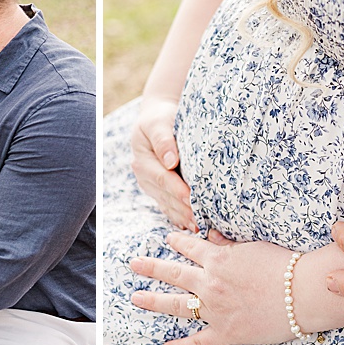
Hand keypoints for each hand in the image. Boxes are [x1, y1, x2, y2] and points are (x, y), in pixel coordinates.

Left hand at [128, 230, 343, 344]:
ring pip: (177, 305)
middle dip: (151, 268)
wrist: (303, 293)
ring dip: (154, 301)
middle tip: (133, 264)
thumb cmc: (285, 266)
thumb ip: (228, 244)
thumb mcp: (253, 247)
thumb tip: (209, 235)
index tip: (167, 240)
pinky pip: (199, 341)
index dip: (177, 243)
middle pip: (173, 274)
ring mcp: (215, 309)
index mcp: (218, 259)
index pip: (190, 248)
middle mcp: (210, 283)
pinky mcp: (226, 332)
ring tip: (136, 299)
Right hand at [130, 96, 195, 230]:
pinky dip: (179, 216)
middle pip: (165, 195)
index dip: (176, 189)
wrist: (158, 118)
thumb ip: (164, 139)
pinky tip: (191, 225)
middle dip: (183, 209)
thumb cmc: (161, 117)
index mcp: (142, 160)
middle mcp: (143, 175)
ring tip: (199, 227)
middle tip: (200, 221)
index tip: (191, 198)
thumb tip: (170, 161)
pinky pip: (168, 205)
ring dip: (182, 216)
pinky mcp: (158, 189)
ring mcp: (150, 185)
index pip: (162, 178)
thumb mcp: (159, 121)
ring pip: (167, 204)